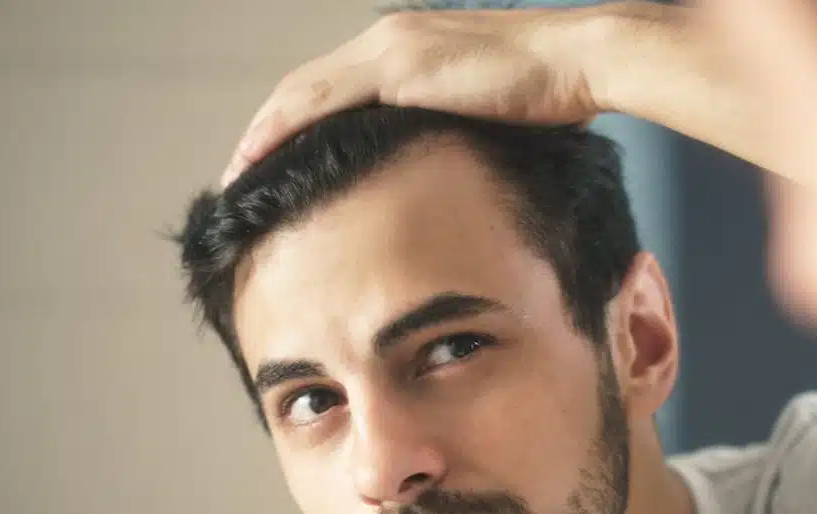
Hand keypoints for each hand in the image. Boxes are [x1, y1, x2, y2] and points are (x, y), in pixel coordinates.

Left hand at [221, 6, 605, 184]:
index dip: (296, 123)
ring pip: (302, 92)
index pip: (334, 87)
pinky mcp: (399, 69)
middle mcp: (389, 38)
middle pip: (306, 86)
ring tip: (237, 173)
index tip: (275, 160)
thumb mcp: (491, 115)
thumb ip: (456, 130)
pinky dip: (283, 129)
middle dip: (267, 129)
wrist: (580, 61)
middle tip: (240, 172)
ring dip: (262, 133)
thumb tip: (447, 170)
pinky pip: (322, 102)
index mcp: (408, 47)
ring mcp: (391, 49)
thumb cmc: (552, 92)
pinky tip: (260, 157)